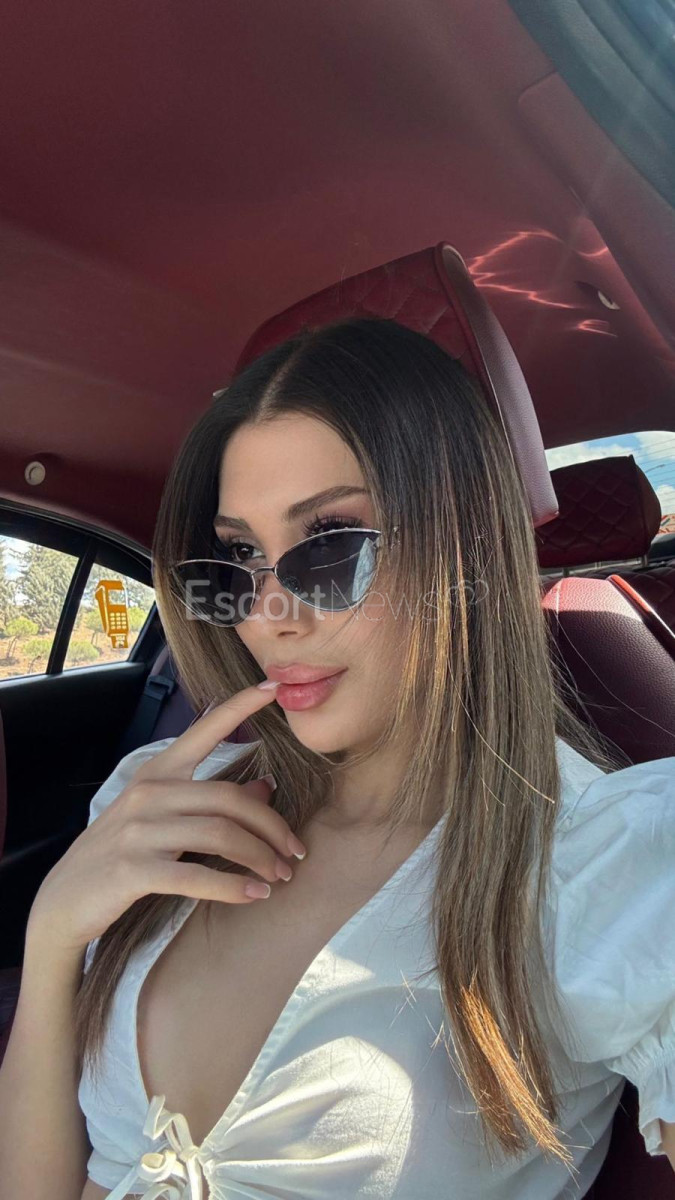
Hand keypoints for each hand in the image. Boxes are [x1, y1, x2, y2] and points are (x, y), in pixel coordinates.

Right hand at [29, 682, 301, 953]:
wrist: (64, 901)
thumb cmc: (120, 855)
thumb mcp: (162, 819)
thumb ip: (210, 800)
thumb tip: (265, 786)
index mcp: (157, 772)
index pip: (204, 731)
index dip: (239, 707)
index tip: (272, 687)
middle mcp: (148, 794)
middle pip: (231, 799)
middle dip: (272, 828)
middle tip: (295, 853)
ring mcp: (139, 830)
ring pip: (221, 834)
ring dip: (260, 858)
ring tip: (280, 877)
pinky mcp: (134, 870)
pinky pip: (197, 874)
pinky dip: (233, 886)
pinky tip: (255, 895)